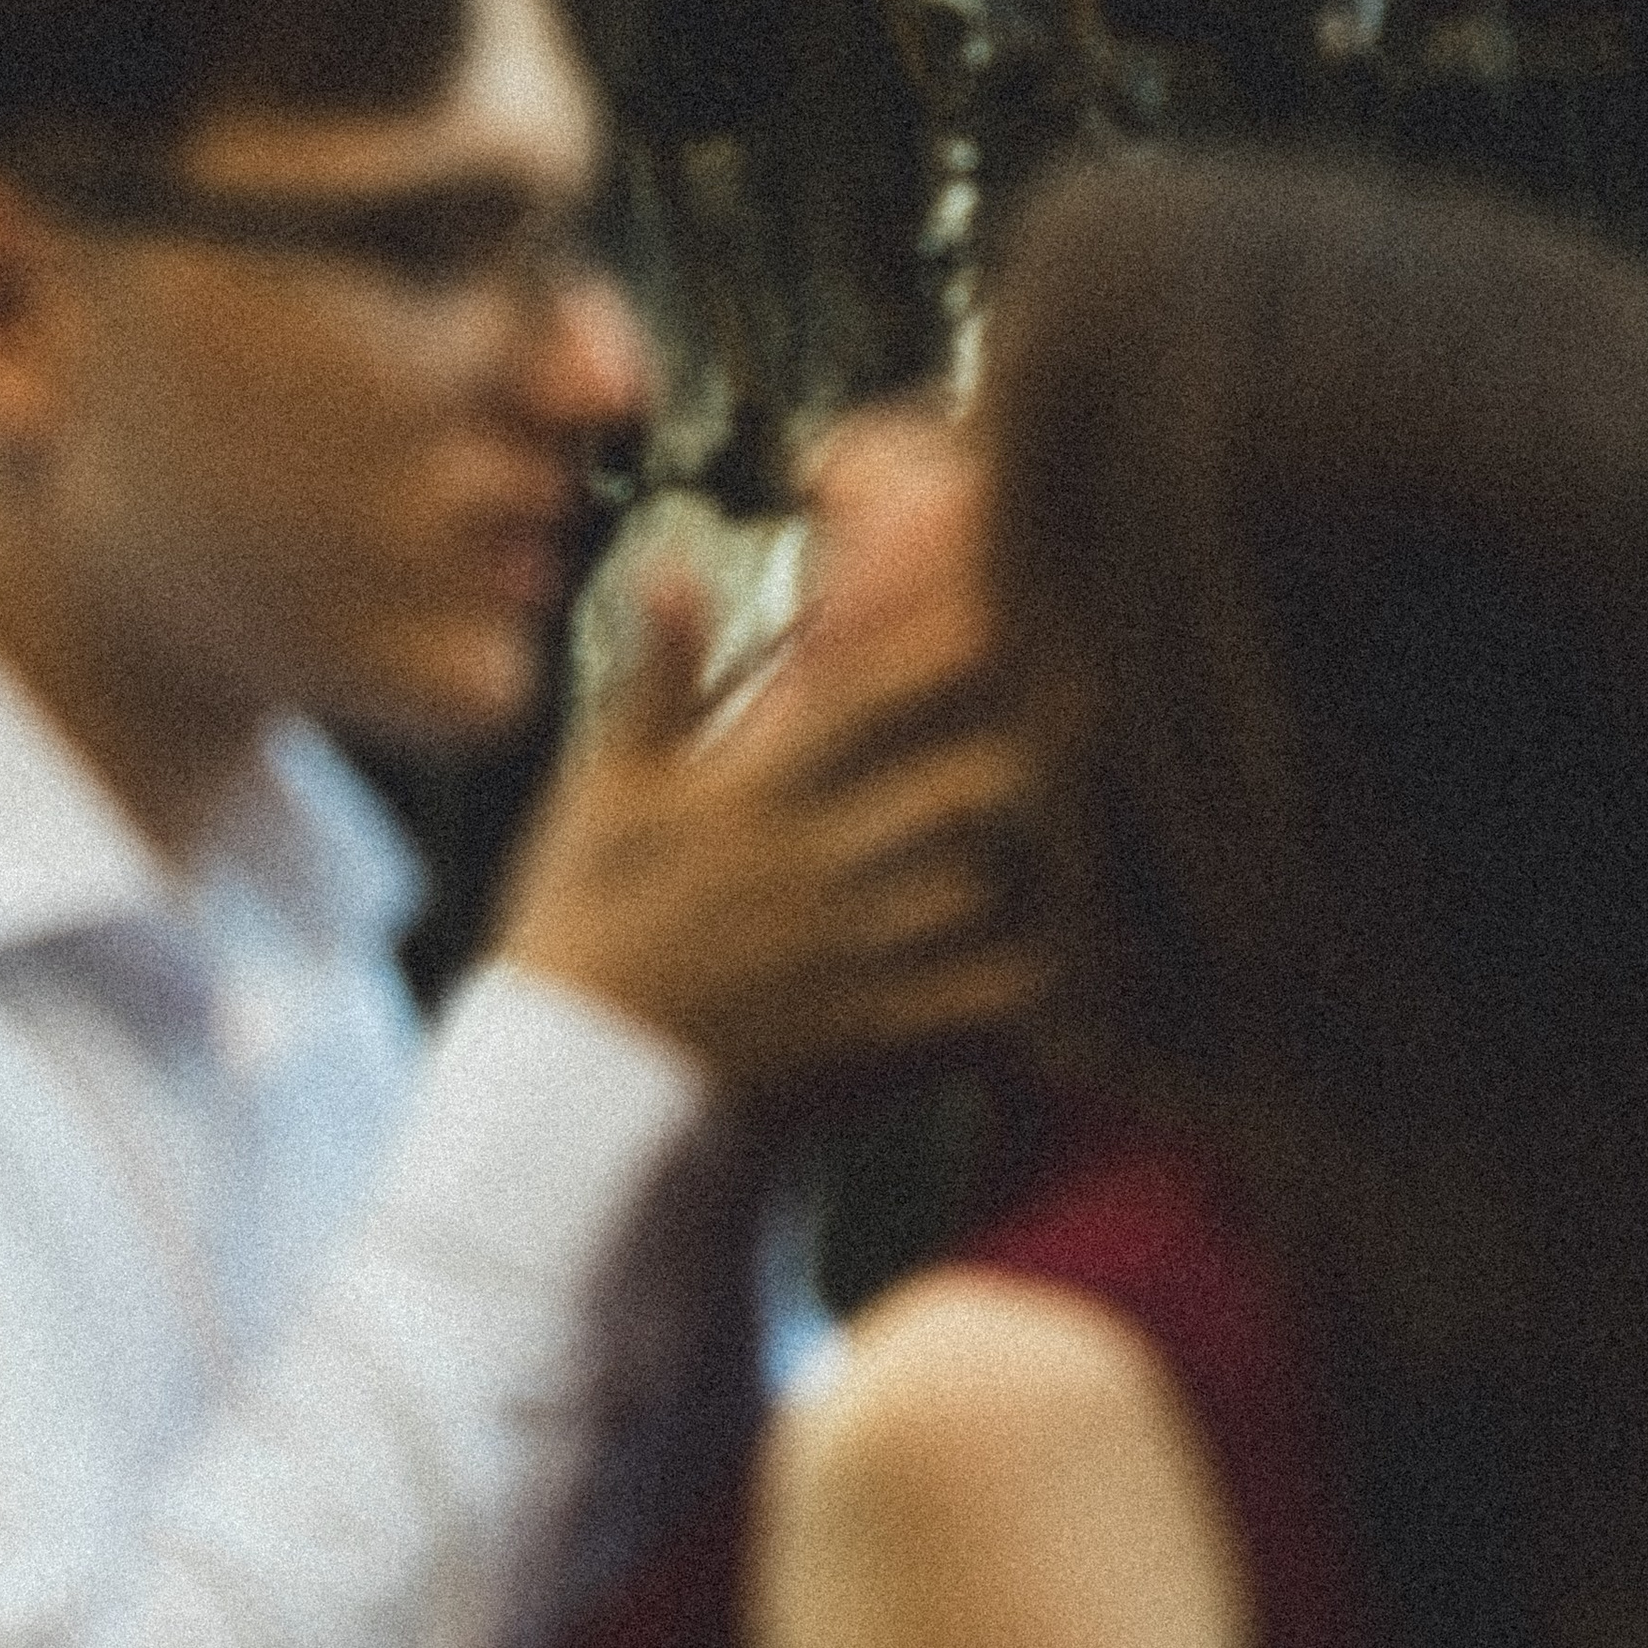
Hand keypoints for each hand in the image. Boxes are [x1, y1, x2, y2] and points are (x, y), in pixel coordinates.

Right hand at [493, 546, 1041, 1103]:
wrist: (570, 1086)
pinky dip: (1028, 972)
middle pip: (952, 791)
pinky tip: (1056, 944)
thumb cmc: (584, 923)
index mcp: (748, 798)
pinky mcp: (871, 1039)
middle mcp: (809, 869)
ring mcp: (847, 957)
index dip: (936, 650)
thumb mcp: (605, 787)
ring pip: (981, 888)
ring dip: (1030, 856)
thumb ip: (658, 676)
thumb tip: (671, 561)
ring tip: (1077, 825)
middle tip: (1070, 722)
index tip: (994, 614)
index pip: (860, 701)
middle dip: (1014, 752)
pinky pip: (982, 1002)